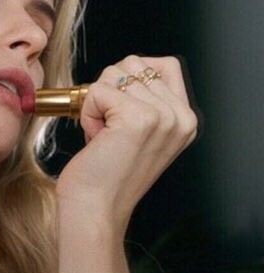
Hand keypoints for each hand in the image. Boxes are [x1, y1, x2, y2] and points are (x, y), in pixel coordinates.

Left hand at [55, 55, 197, 232]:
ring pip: (114, 74)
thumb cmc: (106, 175)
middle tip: (108, 128)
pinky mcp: (137, 117)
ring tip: (103, 135)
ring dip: (97, 103)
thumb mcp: (139, 134)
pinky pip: (98, 90)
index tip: (119, 109)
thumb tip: (125, 69)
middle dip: (109, 91)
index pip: (164, 64)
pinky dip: (87, 112)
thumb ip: (144, 101)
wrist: (95, 209)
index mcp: (185, 119)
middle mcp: (180, 116)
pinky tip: (95, 138)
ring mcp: (162, 116)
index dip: (131, 78)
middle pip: (134, 64)